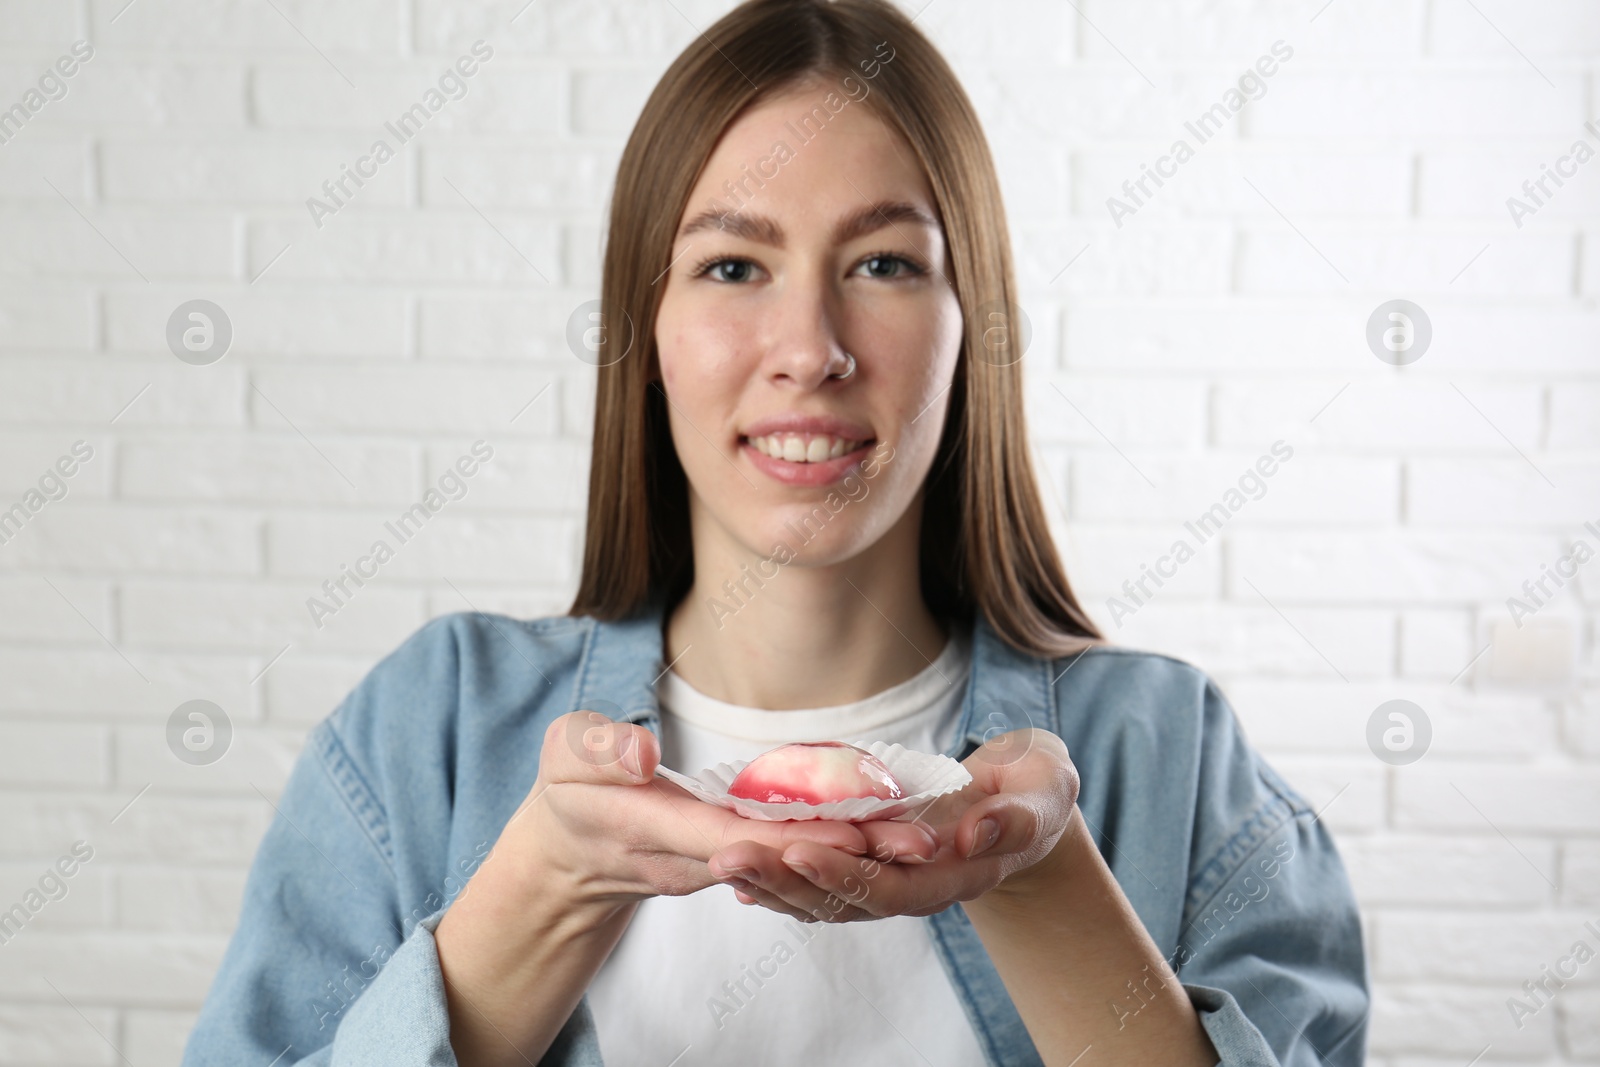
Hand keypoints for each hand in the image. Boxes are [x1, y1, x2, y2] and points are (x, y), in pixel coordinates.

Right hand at [488, 711, 938, 912]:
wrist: (567, 850)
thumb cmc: (568, 791)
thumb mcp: (564, 755)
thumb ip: (600, 751)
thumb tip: (643, 753)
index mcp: (653, 831)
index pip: (735, 836)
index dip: (796, 833)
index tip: (854, 827)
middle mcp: (695, 860)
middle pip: (782, 858)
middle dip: (851, 852)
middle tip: (921, 839)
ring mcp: (719, 866)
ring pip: (793, 861)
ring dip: (856, 853)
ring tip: (923, 836)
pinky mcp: (734, 860)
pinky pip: (788, 853)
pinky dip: (834, 842)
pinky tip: (887, 827)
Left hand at [703, 729, 1079, 922]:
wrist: (1028, 806)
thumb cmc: (1035, 794)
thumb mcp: (1043, 795)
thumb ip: (1014, 817)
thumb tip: (972, 833)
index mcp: (955, 876)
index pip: (891, 888)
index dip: (843, 873)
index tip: (796, 850)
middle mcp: (916, 889)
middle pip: (843, 900)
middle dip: (785, 880)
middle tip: (730, 855)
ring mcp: (892, 882)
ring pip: (823, 897)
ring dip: (771, 882)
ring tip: (722, 860)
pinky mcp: (874, 867)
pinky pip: (820, 882)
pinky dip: (779, 879)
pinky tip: (741, 869)